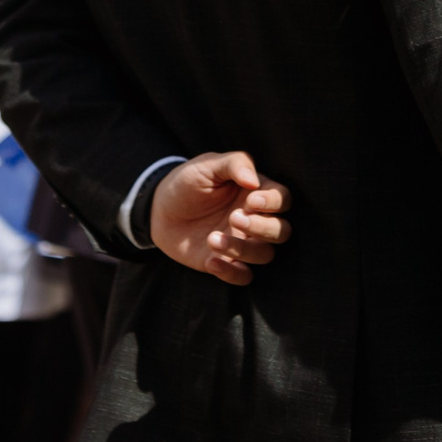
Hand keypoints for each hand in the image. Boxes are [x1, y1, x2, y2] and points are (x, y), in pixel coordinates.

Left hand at [149, 151, 291, 285]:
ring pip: (264, 255)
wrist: (159, 209)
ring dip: (243, 250)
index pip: (283, 199)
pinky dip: (232, 273)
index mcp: (257, 194)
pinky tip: (211, 261)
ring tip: (212, 239)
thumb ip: (234, 164)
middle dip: (262, 228)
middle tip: (233, 218)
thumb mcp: (208, 165)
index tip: (251, 201)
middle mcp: (256, 220)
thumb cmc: (188, 183)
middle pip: (282, 231)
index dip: (273, 203)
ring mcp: (244, 243)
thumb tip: (254, 182)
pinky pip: (243, 276)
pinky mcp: (228, 263)